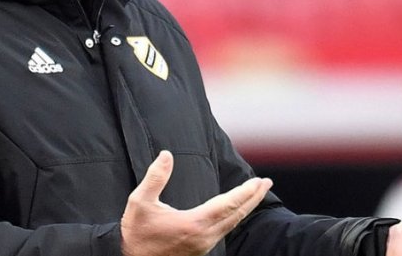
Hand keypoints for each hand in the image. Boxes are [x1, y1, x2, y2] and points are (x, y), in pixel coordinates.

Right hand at [120, 150, 272, 255]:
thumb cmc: (135, 232)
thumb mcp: (140, 202)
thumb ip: (155, 177)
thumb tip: (166, 155)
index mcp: (193, 224)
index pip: (228, 205)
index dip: (246, 192)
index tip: (259, 181)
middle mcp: (204, 237)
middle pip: (236, 215)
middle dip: (253, 198)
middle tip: (266, 183)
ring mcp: (203, 245)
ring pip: (232, 225)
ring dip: (246, 208)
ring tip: (255, 194)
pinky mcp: (200, 250)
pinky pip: (224, 231)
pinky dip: (234, 218)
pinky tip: (235, 211)